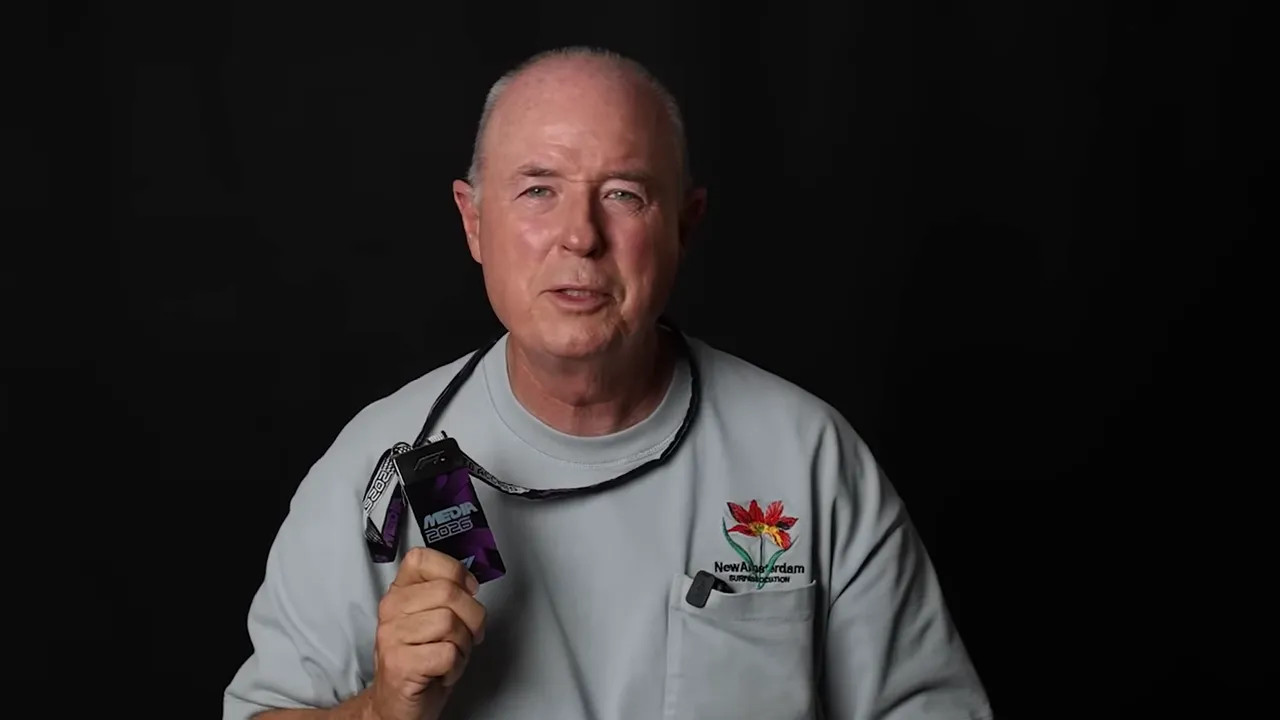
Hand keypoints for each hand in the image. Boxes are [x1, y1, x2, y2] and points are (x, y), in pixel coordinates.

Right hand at [367, 546, 486, 719]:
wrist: (397, 704)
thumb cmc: (423, 660)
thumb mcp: (432, 618)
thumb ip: (446, 594)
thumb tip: (471, 582)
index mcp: (398, 592)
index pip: (422, 558)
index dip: (455, 572)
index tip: (468, 591)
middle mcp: (390, 610)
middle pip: (448, 592)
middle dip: (472, 617)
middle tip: (467, 636)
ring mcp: (392, 636)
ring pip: (450, 623)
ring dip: (463, 645)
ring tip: (450, 655)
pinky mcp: (400, 664)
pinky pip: (447, 653)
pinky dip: (456, 666)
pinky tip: (443, 672)